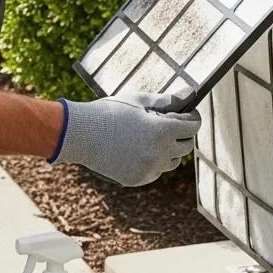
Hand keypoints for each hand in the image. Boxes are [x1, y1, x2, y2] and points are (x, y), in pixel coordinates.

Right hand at [50, 90, 200, 185]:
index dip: (192, 117)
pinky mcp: (138, 179)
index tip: (188, 113)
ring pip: (173, 161)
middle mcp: (160, 153)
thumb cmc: (110, 112)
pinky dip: (153, 162)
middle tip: (169, 124)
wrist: (80, 134)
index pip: (193, 126)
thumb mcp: (139, 101)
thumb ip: (168, 100)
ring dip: (169, 149)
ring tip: (152, 137)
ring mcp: (149, 169)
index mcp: (163, 131)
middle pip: (186, 146)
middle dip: (182, 134)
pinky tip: (138, 149)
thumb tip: (190, 93)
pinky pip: (156, 171)